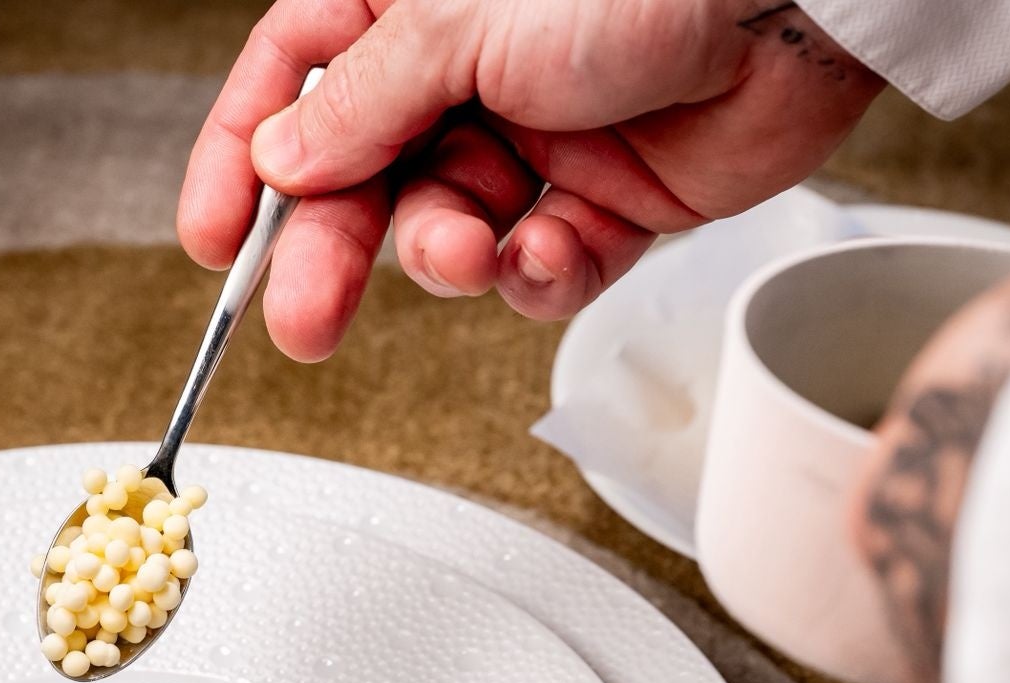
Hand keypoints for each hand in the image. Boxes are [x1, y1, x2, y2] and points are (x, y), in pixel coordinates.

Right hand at [178, 0, 883, 360]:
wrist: (796, 2)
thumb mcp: (460, 19)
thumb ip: (363, 100)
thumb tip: (282, 161)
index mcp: (412, 7)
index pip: (296, 84)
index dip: (244, 162)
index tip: (213, 240)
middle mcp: (469, 74)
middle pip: (364, 182)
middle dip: (333, 256)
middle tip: (302, 324)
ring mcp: (537, 141)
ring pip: (447, 235)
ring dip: (447, 259)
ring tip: (471, 250)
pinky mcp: (609, 204)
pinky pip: (539, 269)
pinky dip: (534, 276)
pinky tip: (545, 251)